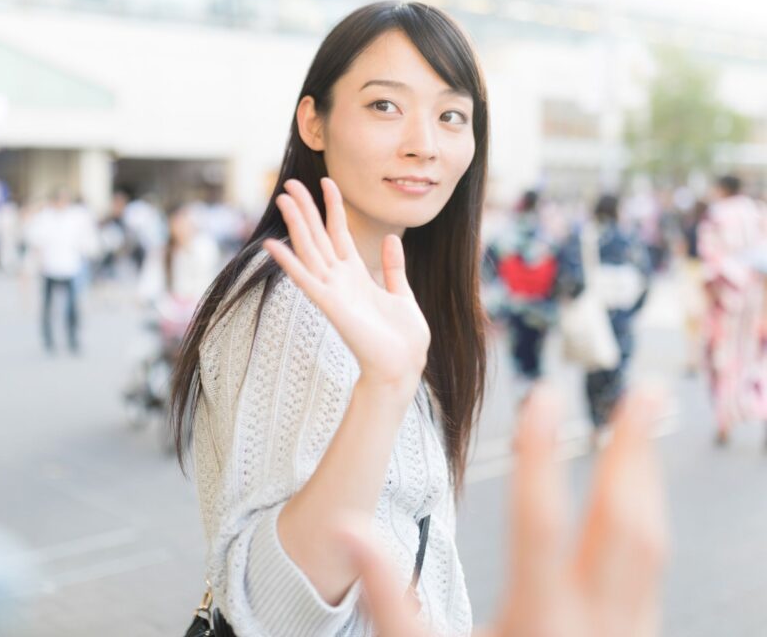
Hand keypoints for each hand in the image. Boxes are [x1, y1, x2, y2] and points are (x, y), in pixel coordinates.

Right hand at [263, 178, 429, 389]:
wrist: (403, 366)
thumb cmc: (403, 338)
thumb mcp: (402, 293)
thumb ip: (392, 267)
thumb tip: (390, 238)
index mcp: (356, 275)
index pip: (339, 232)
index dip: (333, 206)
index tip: (326, 181)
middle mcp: (339, 280)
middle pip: (318, 236)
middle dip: (306, 209)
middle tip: (291, 184)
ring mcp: (332, 292)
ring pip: (309, 250)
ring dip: (296, 225)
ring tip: (283, 199)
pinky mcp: (330, 306)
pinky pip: (306, 280)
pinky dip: (289, 264)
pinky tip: (273, 246)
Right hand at [340, 384, 667, 636]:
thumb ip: (388, 596)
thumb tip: (351, 529)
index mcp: (539, 626)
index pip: (542, 523)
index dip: (540, 455)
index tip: (541, 397)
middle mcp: (597, 628)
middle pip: (625, 525)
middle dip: (631, 452)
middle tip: (642, 392)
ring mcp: (629, 636)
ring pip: (652, 544)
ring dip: (647, 477)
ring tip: (644, 423)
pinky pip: (652, 569)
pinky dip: (645, 517)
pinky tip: (636, 491)